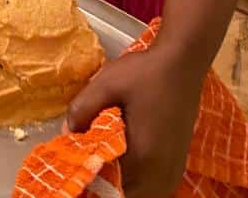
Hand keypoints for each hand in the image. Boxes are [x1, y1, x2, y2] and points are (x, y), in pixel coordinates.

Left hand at [67, 46, 204, 197]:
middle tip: (86, 157)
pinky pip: (151, 186)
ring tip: (100, 155)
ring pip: (138, 192)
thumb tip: (65, 133)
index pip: (111, 190)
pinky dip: (134, 178)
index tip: (77, 162)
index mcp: (144, 160)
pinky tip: (120, 155)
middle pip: (125, 195)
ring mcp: (172, 173)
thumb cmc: (146, 73)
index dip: (92, 180)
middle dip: (104, 182)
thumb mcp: (106, 84)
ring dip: (120, 181)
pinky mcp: (176, 165)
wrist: (182, 62)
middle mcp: (161, 175)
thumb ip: (81, 110)